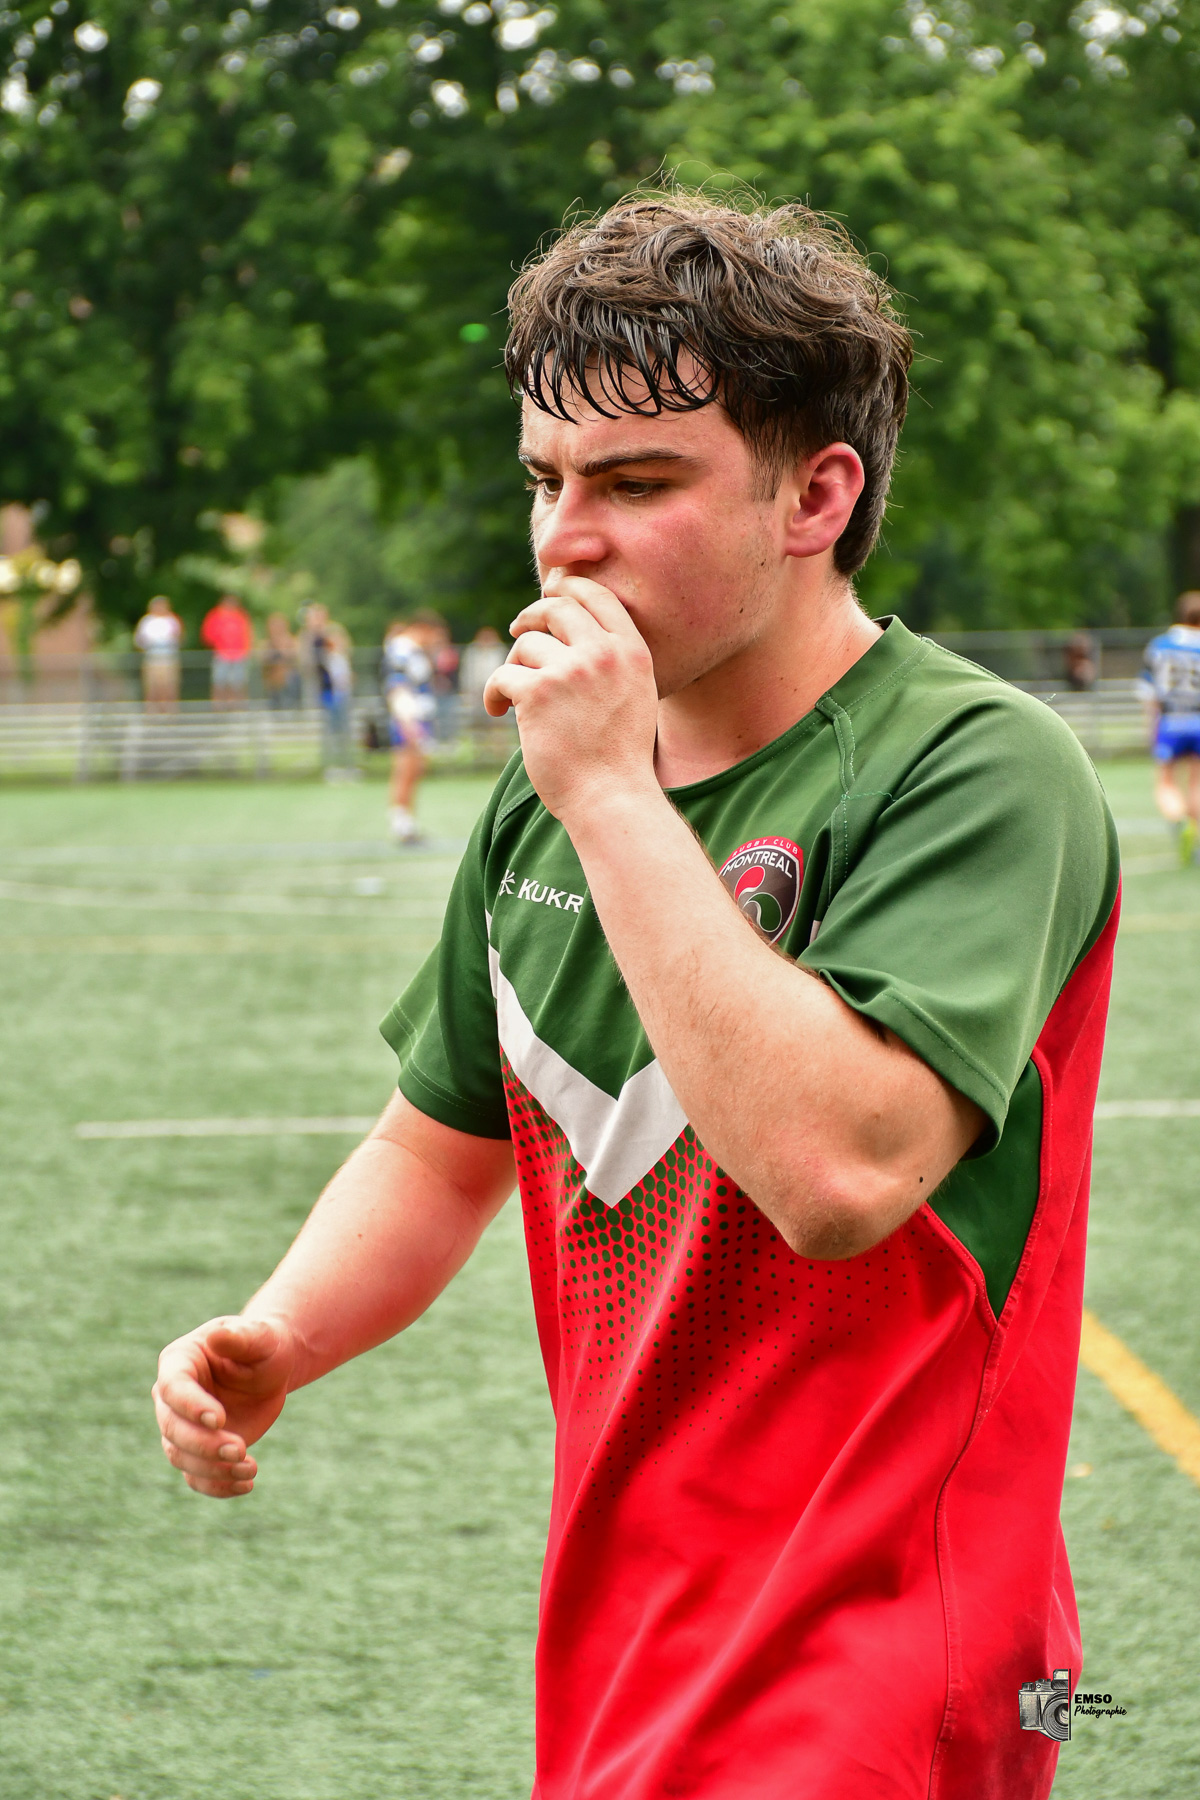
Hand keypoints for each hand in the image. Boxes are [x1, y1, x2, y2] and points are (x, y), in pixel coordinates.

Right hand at [152, 1315, 296, 1498]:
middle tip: (240, 1449)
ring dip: (212, 1469)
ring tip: (250, 1469)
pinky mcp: (198, 1451)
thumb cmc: (262, 1346)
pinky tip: (245, 1484)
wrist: (270, 1370)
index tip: (219, 1419)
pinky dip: (218, 1487)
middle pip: (172, 1428)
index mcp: (179, 1361)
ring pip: (180, 1456)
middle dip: (203, 1444)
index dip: (191, 1406)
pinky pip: (196, 1477)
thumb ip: (238, 1337)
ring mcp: (182, 1426)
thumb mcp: (259, 1337)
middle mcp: (171, 1397)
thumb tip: (217, 1336)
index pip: (173, 1388)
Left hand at [483, 574, 658, 823]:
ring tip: (515, 698)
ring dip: (515, 667)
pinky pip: (503, 675)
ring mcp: (571, 671)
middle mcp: (604, 654)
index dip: (568, 586)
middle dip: (531, 614)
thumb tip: (568, 629)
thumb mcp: (634, 696)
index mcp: (632, 651)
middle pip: (556, 607)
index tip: (550, 592)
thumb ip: (611, 661)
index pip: (597, 596)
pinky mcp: (537, 692)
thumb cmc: (618, 758)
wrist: (611, 798)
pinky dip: (494, 693)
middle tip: (518, 630)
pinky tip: (498, 711)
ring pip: (526, 645)